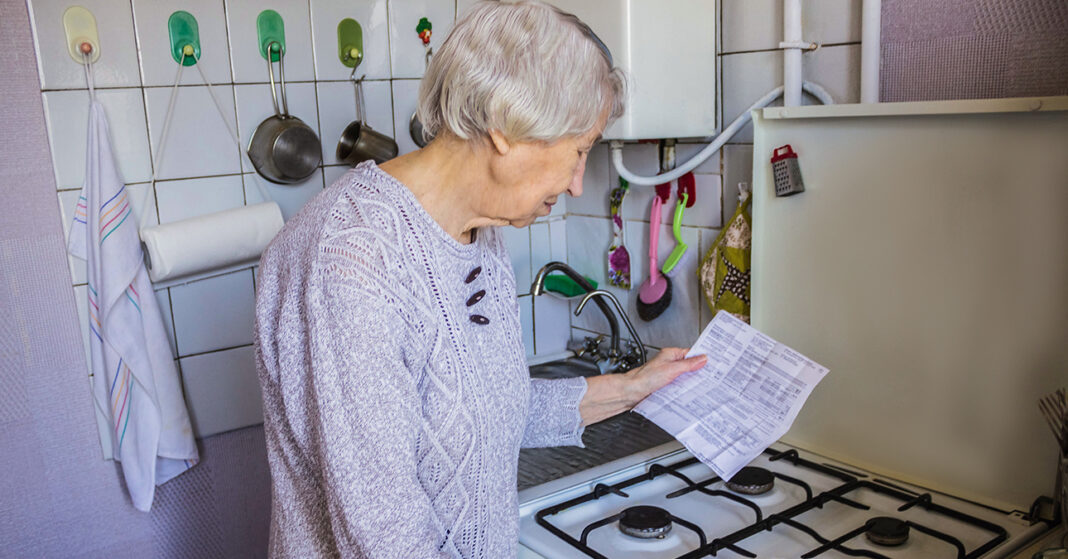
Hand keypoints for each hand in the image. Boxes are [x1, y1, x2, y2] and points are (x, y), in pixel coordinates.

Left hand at [579, 348, 706, 425]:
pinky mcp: (665, 386)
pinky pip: (679, 386)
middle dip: (699, 371)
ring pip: (685, 377)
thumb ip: (688, 364)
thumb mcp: (671, 369)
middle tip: (712, 376)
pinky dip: (685, 389)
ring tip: (704, 385)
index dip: (702, 358)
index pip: (691, 354)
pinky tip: (690, 393)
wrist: (631, 392)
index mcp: (670, 354)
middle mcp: (669, 364)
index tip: (713, 363)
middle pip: (689, 366)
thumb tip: (702, 358)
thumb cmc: (644, 379)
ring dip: (692, 381)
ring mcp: (667, 375)